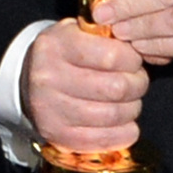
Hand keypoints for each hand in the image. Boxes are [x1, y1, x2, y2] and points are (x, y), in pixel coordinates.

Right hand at [21, 17, 148, 155]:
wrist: (29, 82)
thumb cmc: (64, 55)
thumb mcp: (78, 32)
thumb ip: (107, 35)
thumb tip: (142, 46)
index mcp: (56, 45)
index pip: (111, 56)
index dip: (132, 60)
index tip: (133, 61)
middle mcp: (48, 77)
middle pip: (115, 88)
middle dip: (137, 85)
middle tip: (137, 82)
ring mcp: (50, 109)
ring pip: (112, 115)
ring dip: (131, 109)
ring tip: (129, 101)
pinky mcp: (56, 134)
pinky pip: (102, 140)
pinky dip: (123, 133)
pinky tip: (126, 124)